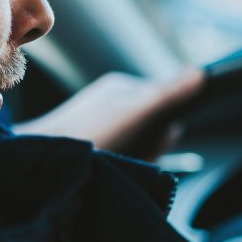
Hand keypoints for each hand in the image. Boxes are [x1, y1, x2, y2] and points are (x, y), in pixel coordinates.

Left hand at [15, 69, 203, 159]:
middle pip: (152, 127)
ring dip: (137, 159)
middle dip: (152, 147)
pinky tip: (108, 169)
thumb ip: (168, 94)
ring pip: (137, 145)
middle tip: (135, 155)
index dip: (168, 126)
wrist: (40, 163)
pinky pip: (120, 156)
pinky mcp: (89, 146)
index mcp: (121, 88)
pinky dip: (121, 166)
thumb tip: (201, 73)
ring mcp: (99, 125)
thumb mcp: (136, 113)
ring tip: (118, 162)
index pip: (165, 101)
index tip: (160, 138)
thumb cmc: (88, 135)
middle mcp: (110, 103)